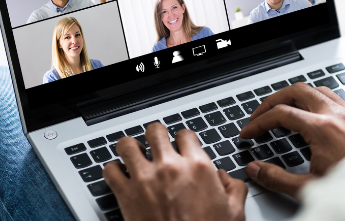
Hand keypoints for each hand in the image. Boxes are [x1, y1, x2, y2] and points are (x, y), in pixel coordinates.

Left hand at [103, 123, 247, 220]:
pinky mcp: (126, 195)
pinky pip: (110, 170)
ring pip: (128, 144)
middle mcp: (170, 167)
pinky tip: (120, 175)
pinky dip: (113, 170)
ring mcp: (145, 179)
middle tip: (156, 146)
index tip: (180, 147)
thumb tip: (225, 178)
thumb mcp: (234, 213)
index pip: (185, 134)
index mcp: (198, 167)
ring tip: (134, 155)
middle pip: (155, 131)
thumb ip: (233, 189)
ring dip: (131, 148)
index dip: (183, 140)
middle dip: (155, 137)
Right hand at [239, 83, 344, 196]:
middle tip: (260, 114)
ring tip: (282, 109)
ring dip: (294, 96)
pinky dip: (314, 99)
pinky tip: (310, 112)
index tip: (249, 132)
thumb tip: (255, 169)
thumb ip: (278, 178)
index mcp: (322, 129)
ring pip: (315, 89)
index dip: (259, 122)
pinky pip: (332, 96)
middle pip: (296, 91)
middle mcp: (336, 115)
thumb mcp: (310, 188)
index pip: (281, 114)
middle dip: (273, 100)